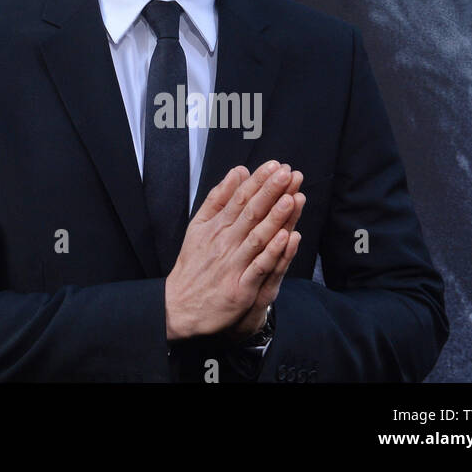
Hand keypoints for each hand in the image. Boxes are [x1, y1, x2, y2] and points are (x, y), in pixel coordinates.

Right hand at [164, 161, 301, 339]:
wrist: (180, 306)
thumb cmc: (193, 265)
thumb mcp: (199, 225)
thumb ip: (219, 197)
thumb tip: (238, 172)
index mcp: (216, 226)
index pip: (240, 199)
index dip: (258, 182)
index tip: (274, 166)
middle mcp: (224, 242)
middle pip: (250, 213)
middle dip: (270, 192)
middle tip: (286, 174)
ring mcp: (233, 264)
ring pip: (257, 237)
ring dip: (275, 218)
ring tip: (291, 199)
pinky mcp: (240, 287)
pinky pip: (259, 267)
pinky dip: (272, 253)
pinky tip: (286, 239)